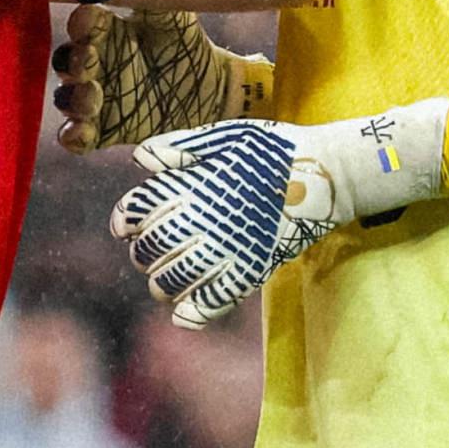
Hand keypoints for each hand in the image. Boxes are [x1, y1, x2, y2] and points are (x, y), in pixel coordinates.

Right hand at [52, 5, 272, 153]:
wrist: (211, 88)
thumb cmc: (186, 45)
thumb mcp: (173, 18)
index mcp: (106, 31)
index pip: (82, 24)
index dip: (82, 24)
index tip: (91, 21)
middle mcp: (95, 62)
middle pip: (66, 60)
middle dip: (72, 60)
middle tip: (89, 59)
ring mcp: (97, 97)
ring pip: (67, 97)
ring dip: (73, 96)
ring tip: (92, 93)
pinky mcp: (106, 129)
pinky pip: (77, 137)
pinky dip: (73, 136)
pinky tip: (82, 131)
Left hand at [111, 100, 448, 328]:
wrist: (324, 174)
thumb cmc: (273, 150)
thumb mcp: (226, 135)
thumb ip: (180, 146)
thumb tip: (139, 159)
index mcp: (193, 185)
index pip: (137, 211)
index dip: (124, 220)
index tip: (126, 225)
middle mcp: (204, 220)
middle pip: (149, 249)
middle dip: (141, 252)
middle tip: (149, 249)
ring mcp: (227, 249)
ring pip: (171, 282)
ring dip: (160, 283)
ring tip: (165, 277)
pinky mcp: (251, 272)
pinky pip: (210, 304)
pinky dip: (191, 312)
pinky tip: (184, 308)